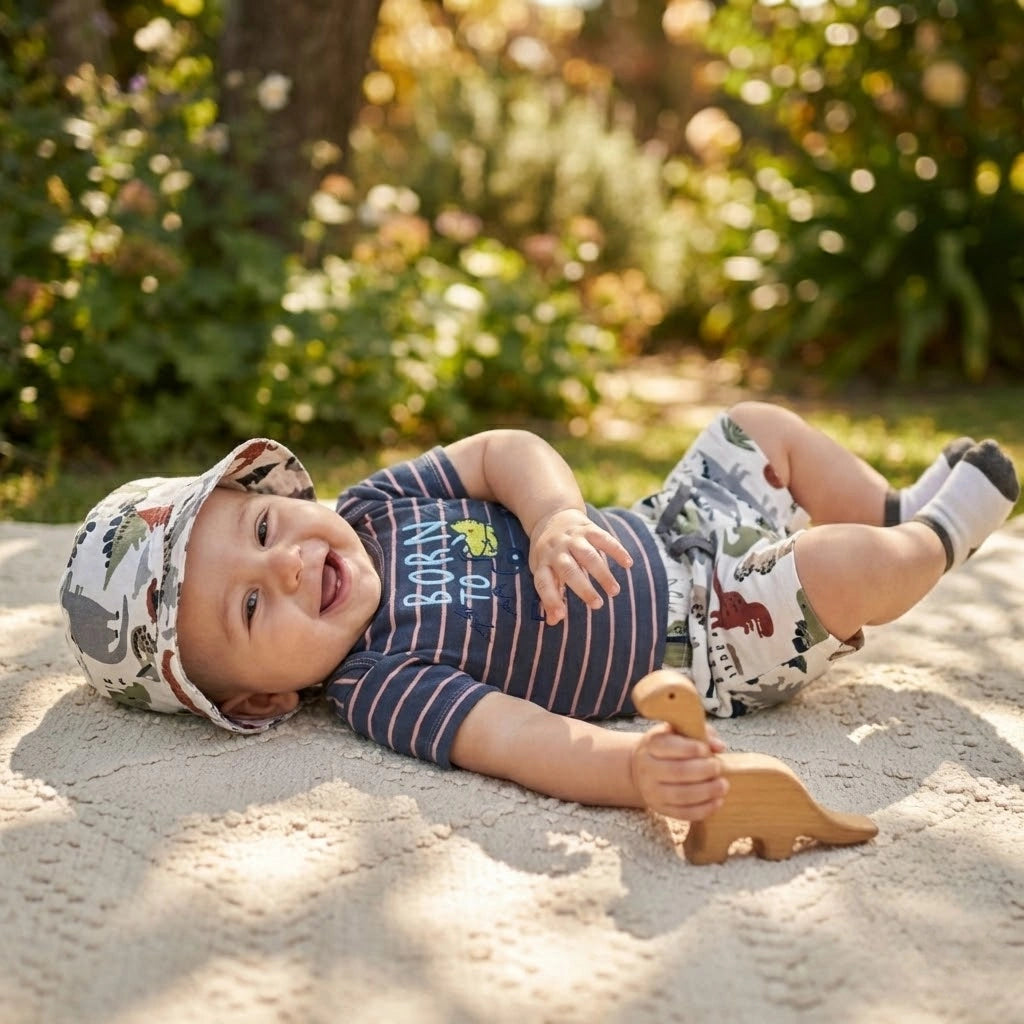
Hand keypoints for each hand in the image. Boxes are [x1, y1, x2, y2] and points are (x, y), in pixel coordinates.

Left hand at [529, 508, 633, 624]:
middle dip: (583, 588)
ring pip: (588, 556)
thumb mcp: (542, 571)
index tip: (561, 616)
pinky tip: (628, 563)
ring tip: (614, 591)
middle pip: (569, 570)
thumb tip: (554, 621)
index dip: (550, 600)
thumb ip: (549, 595)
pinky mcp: (587, 528)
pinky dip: (616, 550)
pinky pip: (603, 539)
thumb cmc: (548, 553)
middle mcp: (556, 550)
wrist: (550, 515)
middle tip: (598, 605)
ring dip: (602, 574)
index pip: (543, 583)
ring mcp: (572, 538)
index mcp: (542, 563)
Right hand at [631, 722, 729, 820]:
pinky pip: (682, 813)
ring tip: (723, 786)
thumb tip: (719, 746)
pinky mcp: (660, 808)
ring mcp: (651, 791)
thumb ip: (700, 733)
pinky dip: (703, 809)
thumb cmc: (670, 746)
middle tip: (718, 767)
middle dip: (703, 770)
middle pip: (676, 772)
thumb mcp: (679, 732)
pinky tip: (717, 801)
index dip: (690, 748)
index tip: (706, 749)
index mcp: (651, 744)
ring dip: (706, 792)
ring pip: (680, 795)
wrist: (641, 768)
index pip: (668, 746)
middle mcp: (647, 768)